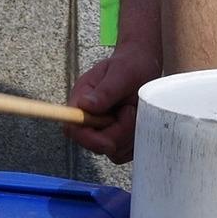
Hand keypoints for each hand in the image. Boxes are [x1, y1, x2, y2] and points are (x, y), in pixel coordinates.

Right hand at [65, 44, 158, 162]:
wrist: (144, 65)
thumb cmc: (130, 65)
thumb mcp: (121, 73)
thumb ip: (106, 90)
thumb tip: (85, 105)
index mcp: (81, 101)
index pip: (73, 129)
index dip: (88, 140)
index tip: (108, 142)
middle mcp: (89, 119)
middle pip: (96, 144)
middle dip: (118, 133)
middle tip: (130, 109)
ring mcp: (104, 130)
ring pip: (114, 151)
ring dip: (130, 134)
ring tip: (134, 110)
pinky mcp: (118, 138)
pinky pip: (126, 152)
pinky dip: (137, 141)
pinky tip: (141, 121)